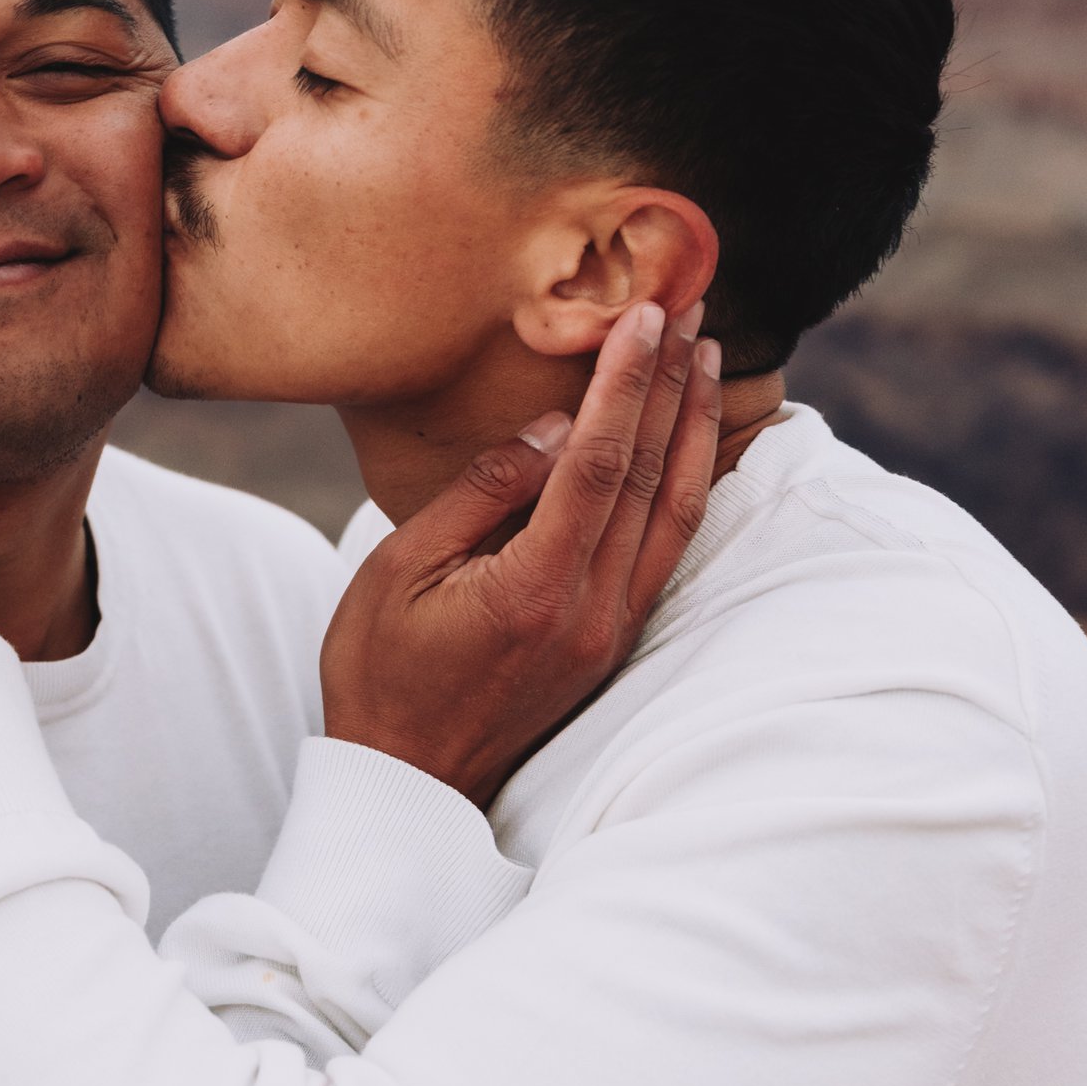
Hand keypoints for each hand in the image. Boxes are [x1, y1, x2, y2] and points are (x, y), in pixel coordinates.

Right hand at [320, 301, 721, 805]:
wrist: (407, 779)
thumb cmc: (380, 671)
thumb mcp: (401, 571)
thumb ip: (479, 497)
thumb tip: (551, 430)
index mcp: (533, 589)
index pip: (599, 463)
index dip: (627, 382)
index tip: (646, 314)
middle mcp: (589, 611)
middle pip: (652, 478)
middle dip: (673, 385)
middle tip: (692, 306)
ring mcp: (609, 630)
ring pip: (676, 513)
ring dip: (694, 428)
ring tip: (706, 357)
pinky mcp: (611, 640)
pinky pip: (666, 547)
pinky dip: (686, 482)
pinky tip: (692, 440)